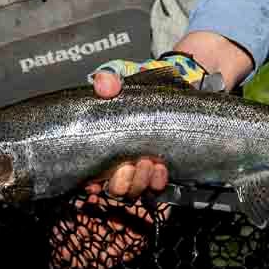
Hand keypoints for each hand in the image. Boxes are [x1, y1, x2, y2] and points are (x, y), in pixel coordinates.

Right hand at [89, 52, 211, 199]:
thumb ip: (109, 80)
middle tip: (129, 165)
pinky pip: (156, 186)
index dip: (90, 186)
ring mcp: (142, 167)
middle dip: (121, 182)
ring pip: (136, 190)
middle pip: (115, 188)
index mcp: (105, 145)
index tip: (93, 184)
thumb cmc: (143, 87)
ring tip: (148, 162)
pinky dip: (157, 180)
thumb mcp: (122, 78)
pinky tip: (160, 166)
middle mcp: (121, 162)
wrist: (178, 87)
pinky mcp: (161, 169)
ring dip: (140, 181)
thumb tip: (104, 85)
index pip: (91, 176)